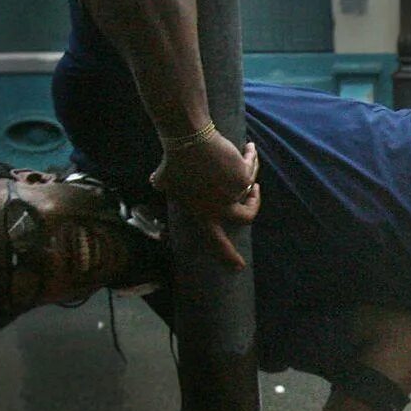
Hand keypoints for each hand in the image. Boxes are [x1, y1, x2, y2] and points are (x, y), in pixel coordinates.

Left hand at [152, 133, 261, 269]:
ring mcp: (235, 194)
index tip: (239, 266)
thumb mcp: (162, 180)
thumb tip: (157, 182)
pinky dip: (250, 156)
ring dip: (249, 170)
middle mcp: (222, 208)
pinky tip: (249, 147)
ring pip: (249, 185)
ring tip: (247, 155)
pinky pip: (251, 167)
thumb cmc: (173, 162)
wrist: (191, 144)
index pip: (216, 242)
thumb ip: (162, 185)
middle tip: (254, 193)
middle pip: (246, 216)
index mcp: (202, 214)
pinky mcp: (244, 178)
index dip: (227, 255)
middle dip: (253, 204)